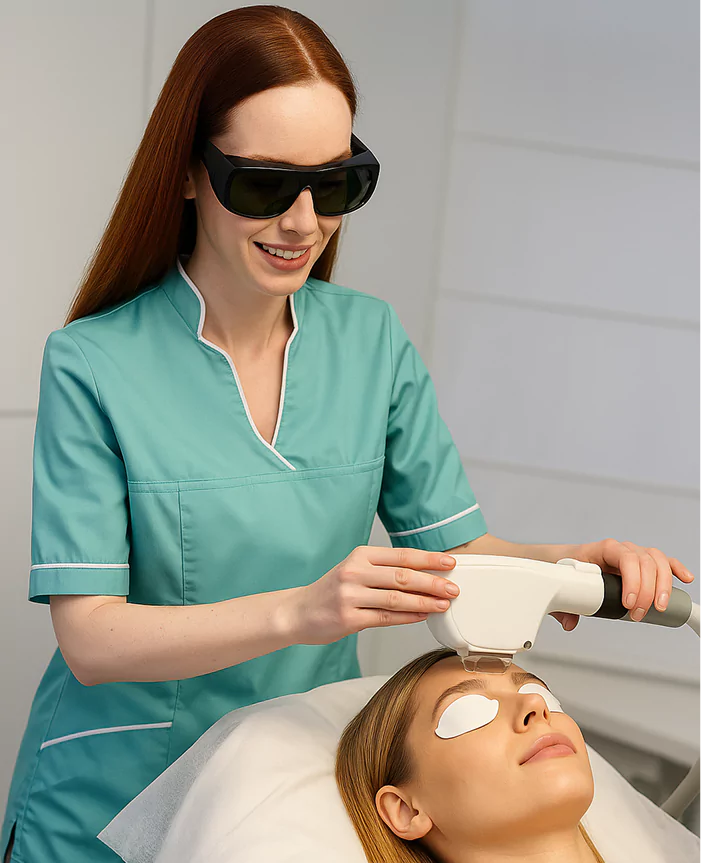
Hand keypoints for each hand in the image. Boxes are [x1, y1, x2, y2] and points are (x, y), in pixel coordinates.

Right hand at [290, 546, 459, 644]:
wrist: (297, 612)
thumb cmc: (331, 591)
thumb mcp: (354, 571)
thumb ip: (384, 571)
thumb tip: (424, 576)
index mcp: (360, 556)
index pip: (402, 555)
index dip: (429, 559)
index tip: (450, 563)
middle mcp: (354, 572)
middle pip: (402, 576)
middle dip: (432, 582)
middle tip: (453, 588)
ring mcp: (350, 596)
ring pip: (397, 598)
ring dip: (425, 601)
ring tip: (444, 604)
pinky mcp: (349, 619)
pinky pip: (386, 618)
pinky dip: (408, 617)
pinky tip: (422, 616)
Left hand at [552, 539, 694, 631]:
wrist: (568, 560)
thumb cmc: (570, 567)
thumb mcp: (565, 583)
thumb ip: (566, 604)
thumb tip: (569, 623)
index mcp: (603, 549)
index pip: (624, 557)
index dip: (631, 580)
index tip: (627, 603)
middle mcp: (622, 549)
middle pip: (644, 562)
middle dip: (645, 591)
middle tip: (637, 614)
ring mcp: (635, 554)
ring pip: (657, 562)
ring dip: (662, 586)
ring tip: (658, 608)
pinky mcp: (644, 563)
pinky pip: (664, 562)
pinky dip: (676, 569)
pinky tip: (684, 579)